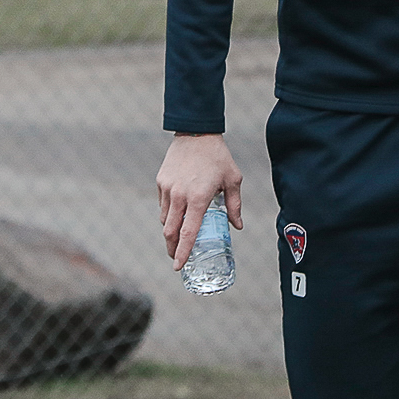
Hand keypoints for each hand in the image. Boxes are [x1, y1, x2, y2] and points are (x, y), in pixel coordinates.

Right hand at [156, 133, 243, 269]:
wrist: (196, 132)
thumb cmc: (218, 157)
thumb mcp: (232, 179)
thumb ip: (234, 205)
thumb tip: (237, 226)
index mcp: (198, 198)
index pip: (188, 233)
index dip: (182, 252)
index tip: (178, 266)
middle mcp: (180, 196)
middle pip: (169, 231)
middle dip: (172, 248)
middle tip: (177, 257)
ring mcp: (167, 189)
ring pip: (164, 219)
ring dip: (170, 232)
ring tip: (178, 237)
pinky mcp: (161, 182)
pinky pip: (162, 205)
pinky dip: (168, 214)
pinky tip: (177, 214)